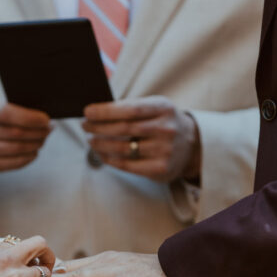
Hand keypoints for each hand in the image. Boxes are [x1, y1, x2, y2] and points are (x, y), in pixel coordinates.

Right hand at [0, 96, 51, 178]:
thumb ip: (5, 108)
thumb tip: (41, 118)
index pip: (6, 113)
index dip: (30, 118)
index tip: (46, 119)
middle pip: (14, 133)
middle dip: (38, 132)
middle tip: (49, 129)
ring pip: (15, 149)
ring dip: (35, 145)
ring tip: (43, 139)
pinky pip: (12, 163)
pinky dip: (27, 158)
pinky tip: (34, 152)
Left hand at [83, 97, 200, 181]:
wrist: (191, 145)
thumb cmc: (163, 123)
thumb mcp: (154, 108)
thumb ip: (130, 108)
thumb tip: (95, 112)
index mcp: (163, 108)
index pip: (130, 109)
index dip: (106, 111)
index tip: (87, 112)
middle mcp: (166, 129)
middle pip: (124, 129)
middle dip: (99, 127)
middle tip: (85, 126)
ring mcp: (165, 150)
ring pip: (123, 148)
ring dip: (101, 144)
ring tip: (91, 140)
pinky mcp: (160, 168)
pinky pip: (127, 165)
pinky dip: (110, 159)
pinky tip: (102, 154)